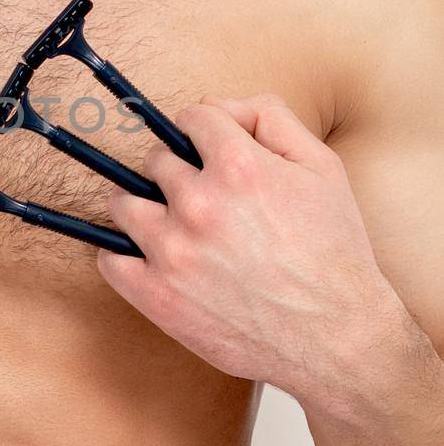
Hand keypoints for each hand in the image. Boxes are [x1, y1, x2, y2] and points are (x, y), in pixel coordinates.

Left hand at [96, 92, 404, 404]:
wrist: (336, 338)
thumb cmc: (333, 251)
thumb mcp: (322, 168)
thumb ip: (271, 118)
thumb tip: (220, 106)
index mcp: (240, 167)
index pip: (192, 118)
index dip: (204, 130)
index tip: (207, 149)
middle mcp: (200, 205)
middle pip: (155, 160)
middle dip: (176, 171)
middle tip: (199, 195)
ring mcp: (173, 253)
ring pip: (122, 203)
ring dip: (143, 207)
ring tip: (169, 223)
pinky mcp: (157, 297)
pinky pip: (109, 260)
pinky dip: (123, 256)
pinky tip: (149, 258)